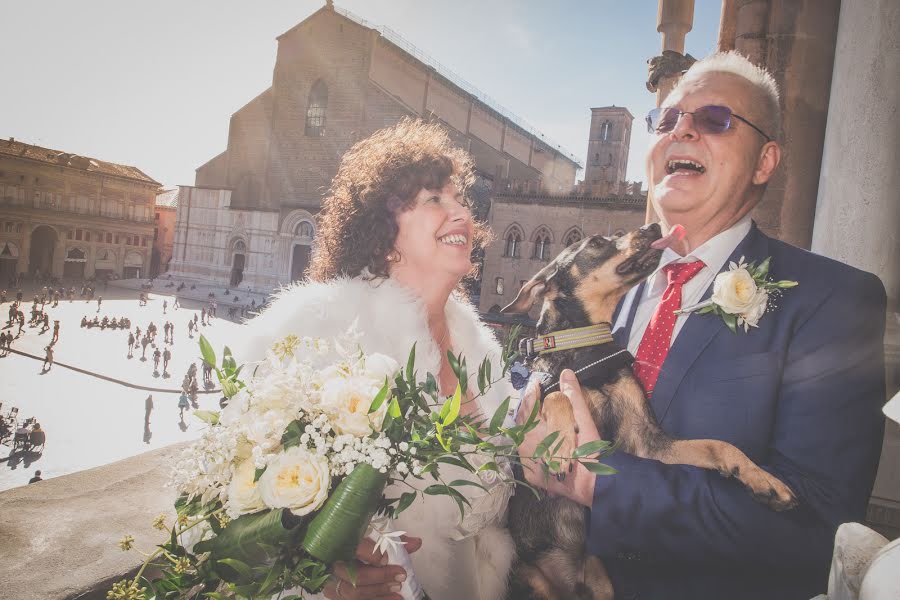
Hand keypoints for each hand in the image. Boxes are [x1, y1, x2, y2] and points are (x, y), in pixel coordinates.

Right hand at [322, 535, 421, 599]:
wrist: (332, 553)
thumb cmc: (353, 541)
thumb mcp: (371, 536)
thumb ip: (392, 541)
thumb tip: (417, 542)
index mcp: (340, 541)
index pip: (355, 547)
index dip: (371, 554)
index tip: (387, 559)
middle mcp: (332, 562)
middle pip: (355, 575)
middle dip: (380, 577)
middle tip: (401, 576)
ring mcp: (330, 580)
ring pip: (353, 592)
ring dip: (379, 592)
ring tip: (398, 590)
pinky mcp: (333, 593)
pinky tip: (391, 599)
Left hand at [517, 369, 599, 506]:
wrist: (591, 482)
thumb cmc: (587, 450)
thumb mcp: (581, 418)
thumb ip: (571, 394)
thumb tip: (566, 374)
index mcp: (536, 430)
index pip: (530, 405)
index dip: (533, 392)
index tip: (536, 383)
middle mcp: (526, 445)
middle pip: (522, 420)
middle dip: (528, 407)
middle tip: (534, 396)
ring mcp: (527, 461)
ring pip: (521, 436)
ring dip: (527, 424)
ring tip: (536, 416)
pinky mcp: (531, 473)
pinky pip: (525, 453)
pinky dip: (530, 443)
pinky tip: (538, 439)